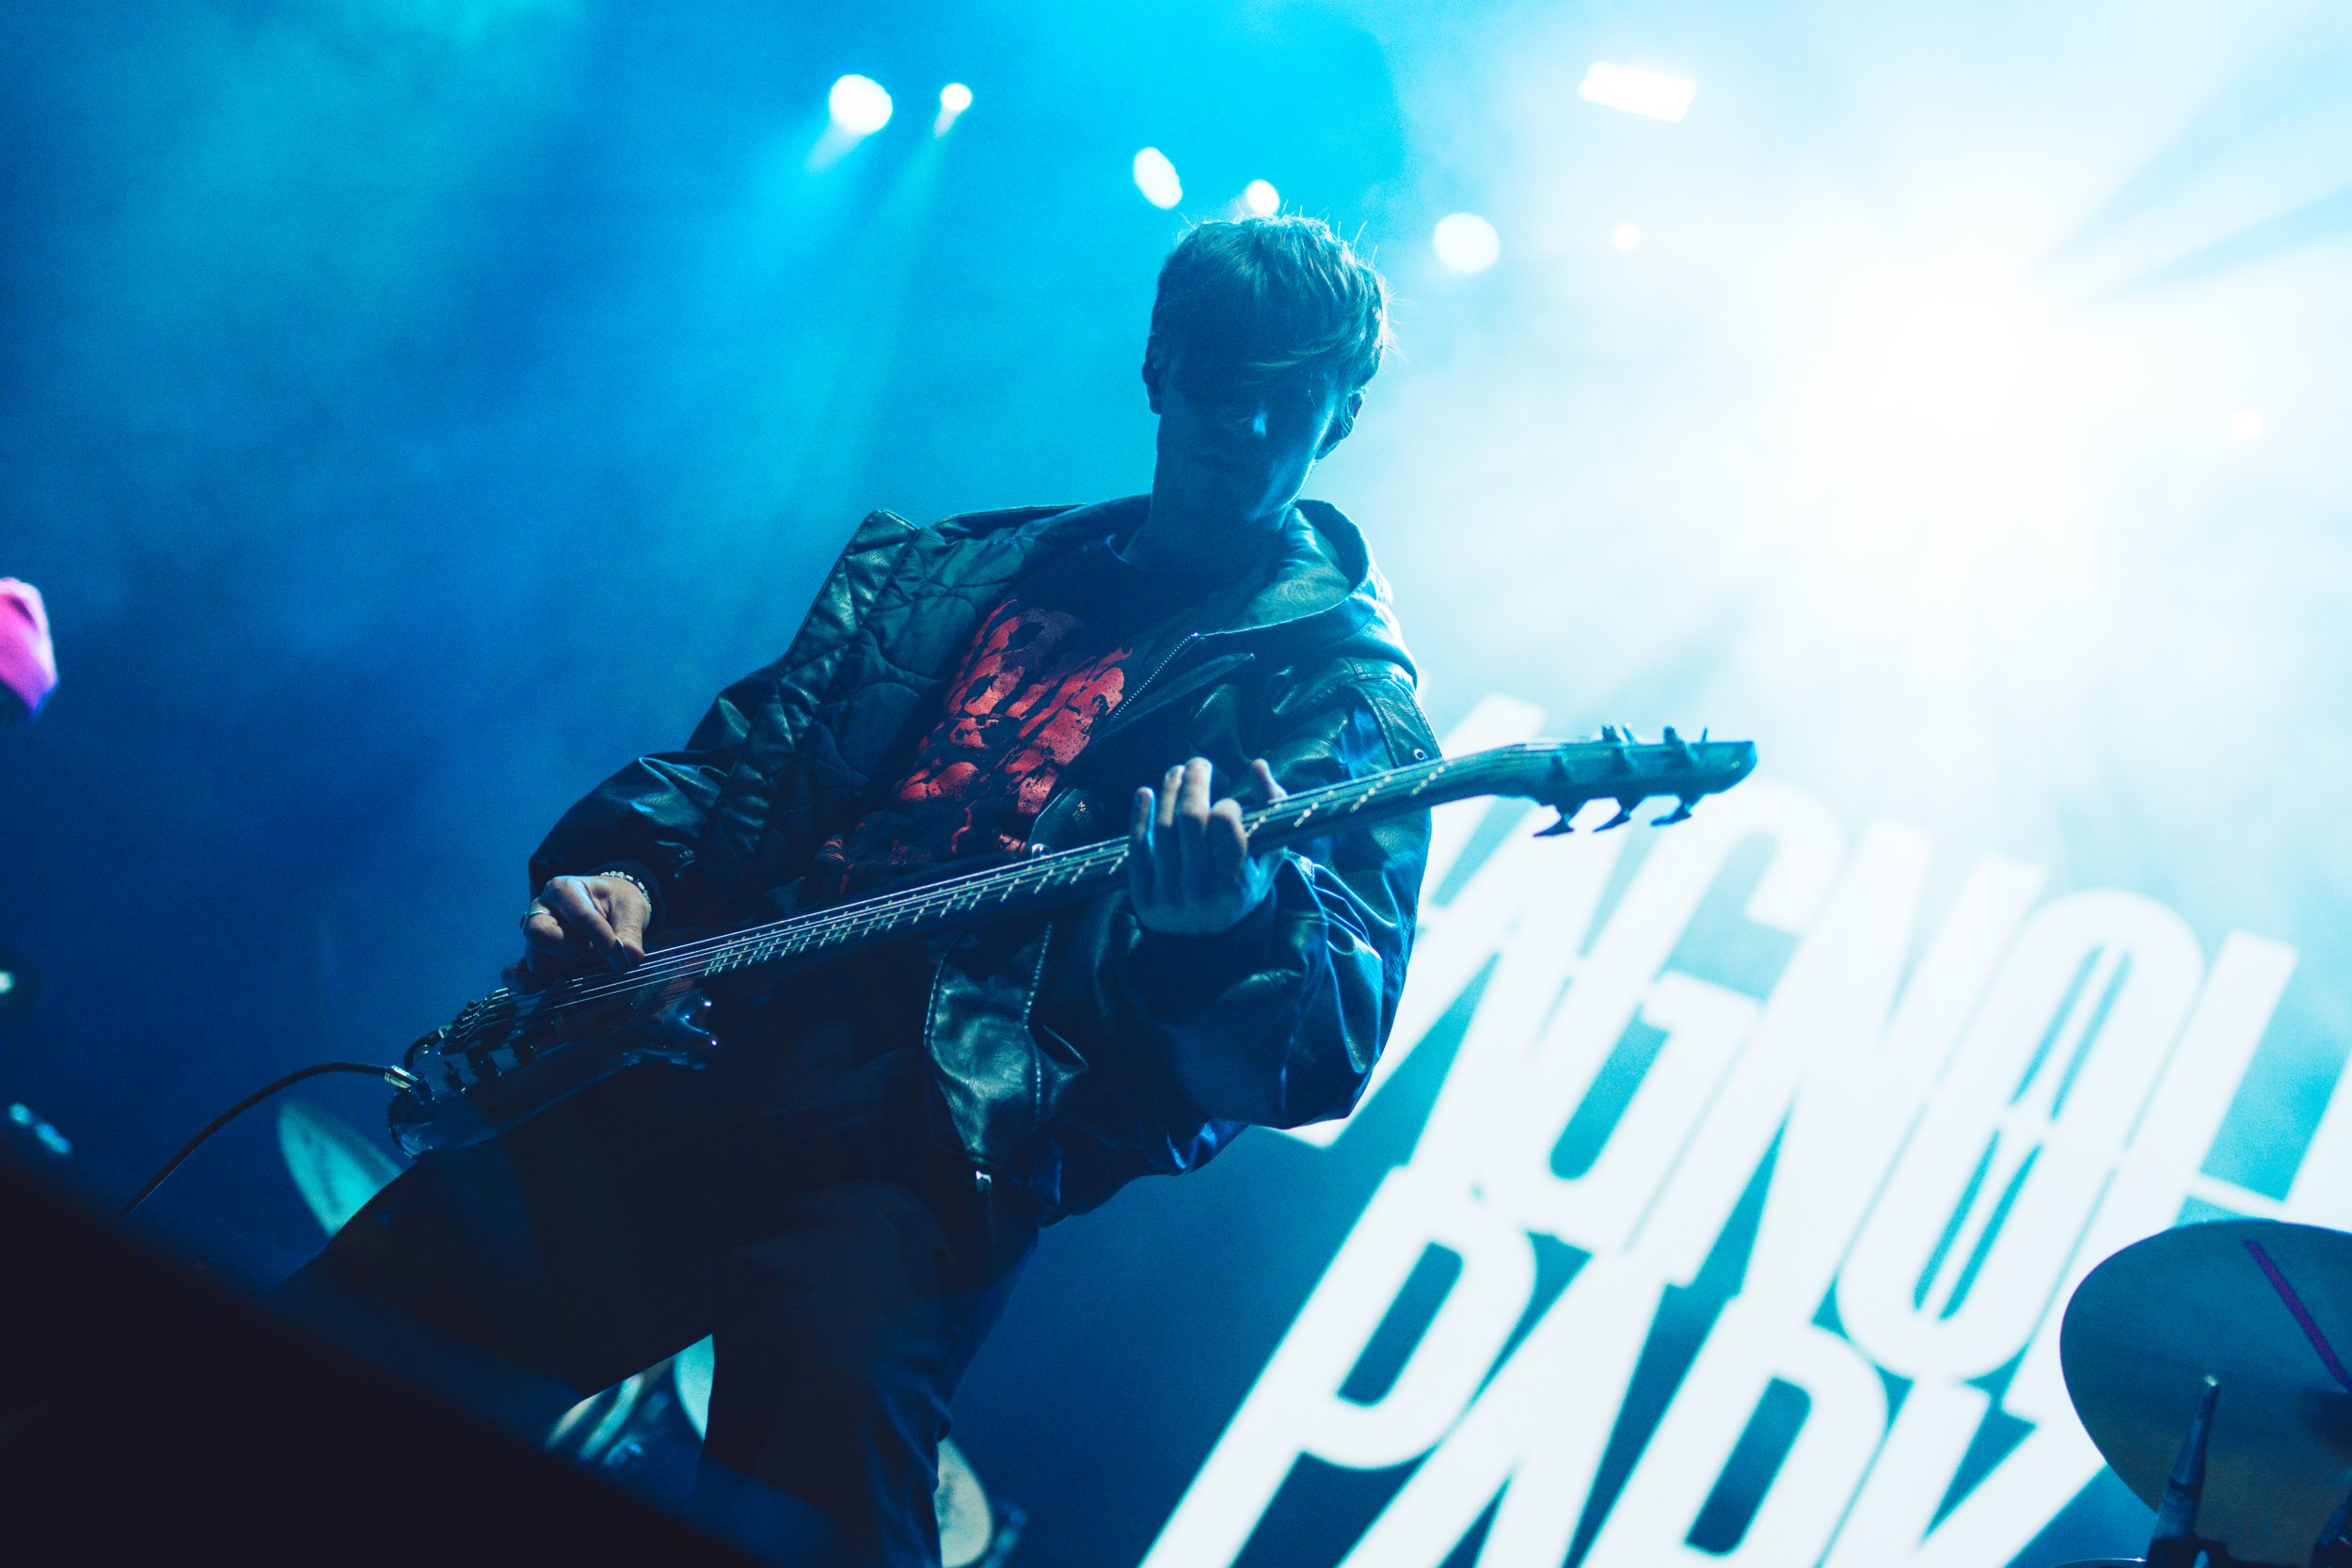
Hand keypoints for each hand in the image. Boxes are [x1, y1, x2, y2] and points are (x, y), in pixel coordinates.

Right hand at [513, 873, 651, 987]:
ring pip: (535, 958)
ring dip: (561, 968)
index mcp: (564, 889)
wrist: (609, 908)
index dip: (601, 938)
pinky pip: (519, 973)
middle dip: (569, 949)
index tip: (621, 956)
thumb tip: (632, 957)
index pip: (579, 916)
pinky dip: (528, 983)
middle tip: (590, 953)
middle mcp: (542, 910)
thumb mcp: (631, 909)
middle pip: (539, 934)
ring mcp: (536, 936)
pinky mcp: (537, 958)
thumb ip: (630, 932)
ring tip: (582, 962)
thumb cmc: (617, 903)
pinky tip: (545, 985)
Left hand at [1128, 756, 1284, 936]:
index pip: (1225, 827)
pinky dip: (1139, 816)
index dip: (1227, 806)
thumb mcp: (1268, 858)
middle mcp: (1200, 892)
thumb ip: (1272, 810)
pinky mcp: (1141, 896)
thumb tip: (1259, 765)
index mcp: (1235, 885)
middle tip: (1198, 763)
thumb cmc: (1243, 888)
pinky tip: (1145, 792)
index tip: (1229, 805)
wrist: (1207, 940)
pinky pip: (1137, 847)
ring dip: (1168, 791)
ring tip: (1176, 772)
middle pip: (1190, 819)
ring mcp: (1167, 895)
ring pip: (1163, 828)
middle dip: (1194, 782)